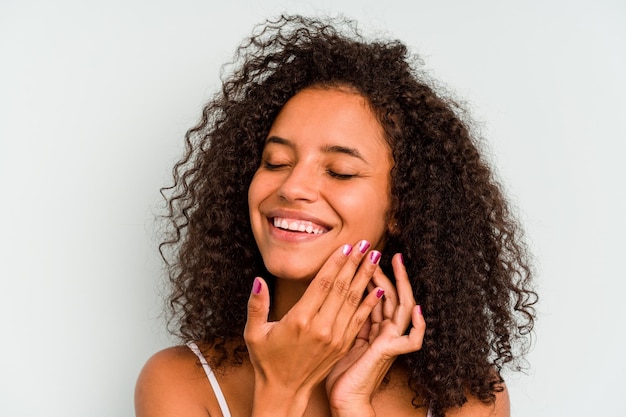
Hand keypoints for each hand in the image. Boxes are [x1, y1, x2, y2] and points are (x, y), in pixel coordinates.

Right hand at [244, 241, 384, 416]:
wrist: (284, 391)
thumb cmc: (267, 360)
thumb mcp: (254, 333)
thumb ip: (256, 305)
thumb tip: (258, 280)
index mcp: (300, 320)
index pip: (323, 284)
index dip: (336, 263)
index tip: (346, 246)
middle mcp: (321, 327)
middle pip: (342, 288)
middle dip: (355, 263)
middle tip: (366, 243)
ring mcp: (335, 337)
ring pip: (354, 301)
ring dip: (366, 278)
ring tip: (375, 258)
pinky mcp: (343, 345)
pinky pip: (359, 320)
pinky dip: (369, 303)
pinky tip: (378, 289)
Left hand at [325, 253, 425, 416]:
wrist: (343, 398)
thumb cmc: (339, 372)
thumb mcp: (340, 335)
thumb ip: (346, 316)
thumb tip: (337, 293)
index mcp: (372, 327)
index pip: (377, 294)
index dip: (373, 275)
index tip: (365, 256)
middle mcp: (384, 331)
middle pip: (392, 295)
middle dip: (389, 273)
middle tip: (382, 251)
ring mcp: (390, 341)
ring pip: (402, 307)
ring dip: (400, 285)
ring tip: (396, 264)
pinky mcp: (390, 353)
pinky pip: (413, 340)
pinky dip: (418, 326)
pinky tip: (416, 309)